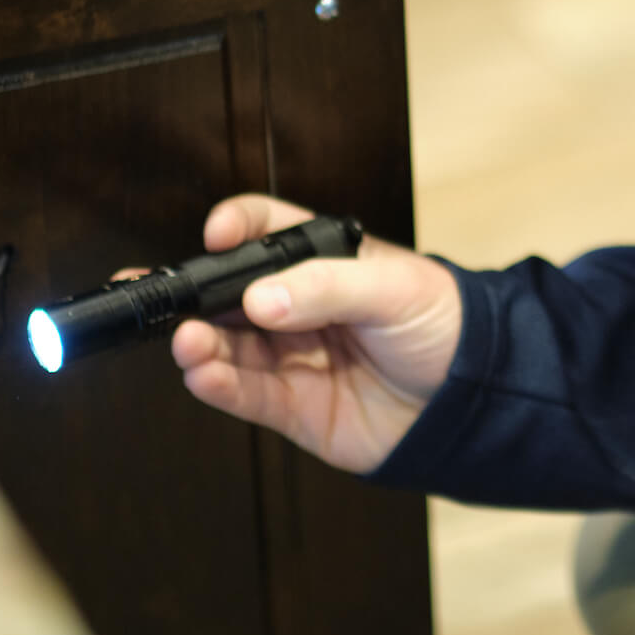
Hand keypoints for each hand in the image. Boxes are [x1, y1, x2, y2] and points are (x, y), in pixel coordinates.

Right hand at [167, 193, 461, 473]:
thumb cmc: (444, 324)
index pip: (265, 233)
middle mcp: (297, 307)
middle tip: (160, 297)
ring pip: (229, 347)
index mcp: (322, 262)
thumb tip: (262, 300)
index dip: (237, 228)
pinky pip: (246, 394)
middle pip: (229, 296)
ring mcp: (291, 356)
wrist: (475, 397)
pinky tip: (202, 374)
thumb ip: (328, 288)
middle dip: (191, 295)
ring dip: (200, 344)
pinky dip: (219, 385)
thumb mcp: (395, 288)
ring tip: (187, 341)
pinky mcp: (293, 406)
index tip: (217, 234)